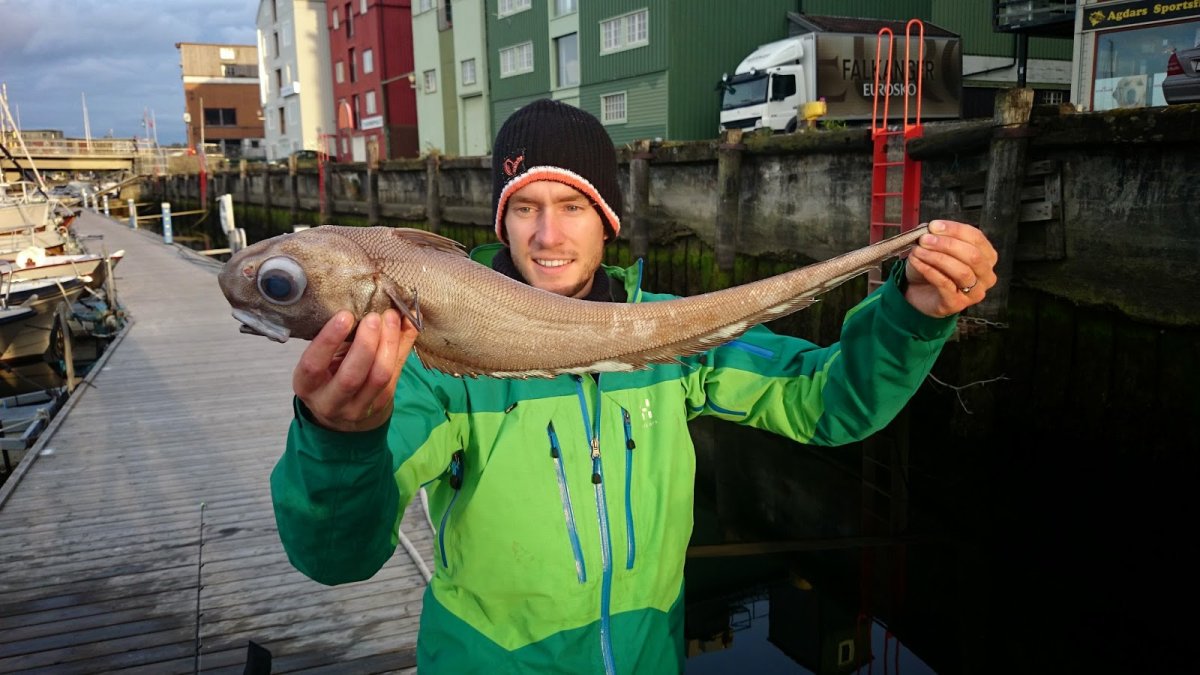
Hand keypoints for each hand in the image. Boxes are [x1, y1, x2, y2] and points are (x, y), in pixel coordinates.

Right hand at [292, 309, 419, 431]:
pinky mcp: (380, 404)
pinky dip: (403, 346)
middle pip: (351, 376)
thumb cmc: (327, 374)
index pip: (314, 365)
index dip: (329, 340)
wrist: (340, 412)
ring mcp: (357, 407)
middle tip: (374, 316)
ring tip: (392, 318)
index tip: (345, 315)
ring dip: (389, 343)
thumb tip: (364, 302)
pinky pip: (396, 373)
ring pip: (379, 377)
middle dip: (366, 343)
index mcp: (307, 386)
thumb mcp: (322, 358)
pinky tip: (406, 326)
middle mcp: (330, 402)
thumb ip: (338, 336)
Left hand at [903, 220, 997, 317]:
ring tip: (918, 250)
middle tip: (925, 239)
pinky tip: (916, 262)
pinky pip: (945, 284)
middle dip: (947, 244)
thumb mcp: (936, 246)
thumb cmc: (932, 267)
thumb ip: (937, 234)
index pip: (976, 238)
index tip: (934, 226)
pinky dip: (929, 270)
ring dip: (937, 257)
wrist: (917, 291)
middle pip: (972, 255)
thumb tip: (934, 227)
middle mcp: (986, 275)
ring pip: (961, 271)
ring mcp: (974, 292)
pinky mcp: (957, 304)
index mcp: (987, 256)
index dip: (955, 230)